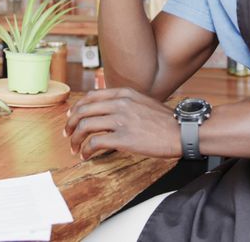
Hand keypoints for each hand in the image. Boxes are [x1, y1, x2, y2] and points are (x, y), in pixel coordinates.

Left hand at [64, 87, 180, 159]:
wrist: (182, 131)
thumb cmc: (165, 120)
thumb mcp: (143, 101)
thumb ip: (126, 102)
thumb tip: (109, 110)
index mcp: (124, 94)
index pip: (90, 97)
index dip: (77, 108)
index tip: (71, 117)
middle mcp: (119, 104)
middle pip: (83, 111)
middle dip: (70, 124)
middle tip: (67, 135)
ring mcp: (121, 120)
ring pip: (85, 126)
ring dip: (75, 139)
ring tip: (75, 148)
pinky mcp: (123, 138)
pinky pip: (95, 143)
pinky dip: (86, 150)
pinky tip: (86, 156)